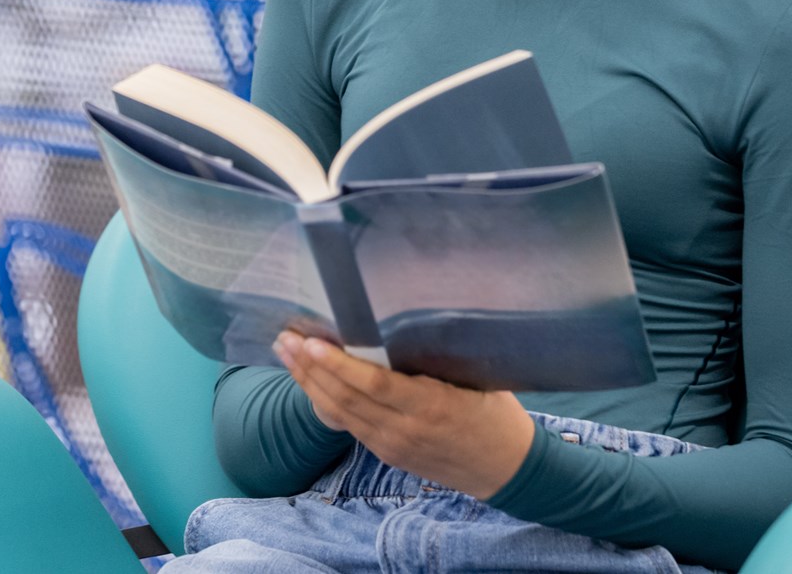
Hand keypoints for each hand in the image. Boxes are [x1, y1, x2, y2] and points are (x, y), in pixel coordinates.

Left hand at [274, 330, 536, 499]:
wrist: (507, 470)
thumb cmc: (497, 413)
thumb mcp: (477, 379)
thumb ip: (438, 358)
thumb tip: (401, 320)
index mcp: (431, 405)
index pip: (373, 385)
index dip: (338, 364)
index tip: (311, 342)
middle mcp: (405, 430)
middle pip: (344, 399)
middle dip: (309, 368)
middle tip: (284, 338)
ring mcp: (392, 446)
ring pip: (339, 414)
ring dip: (308, 383)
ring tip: (285, 354)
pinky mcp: (388, 454)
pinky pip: (348, 426)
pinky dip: (323, 401)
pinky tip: (309, 382)